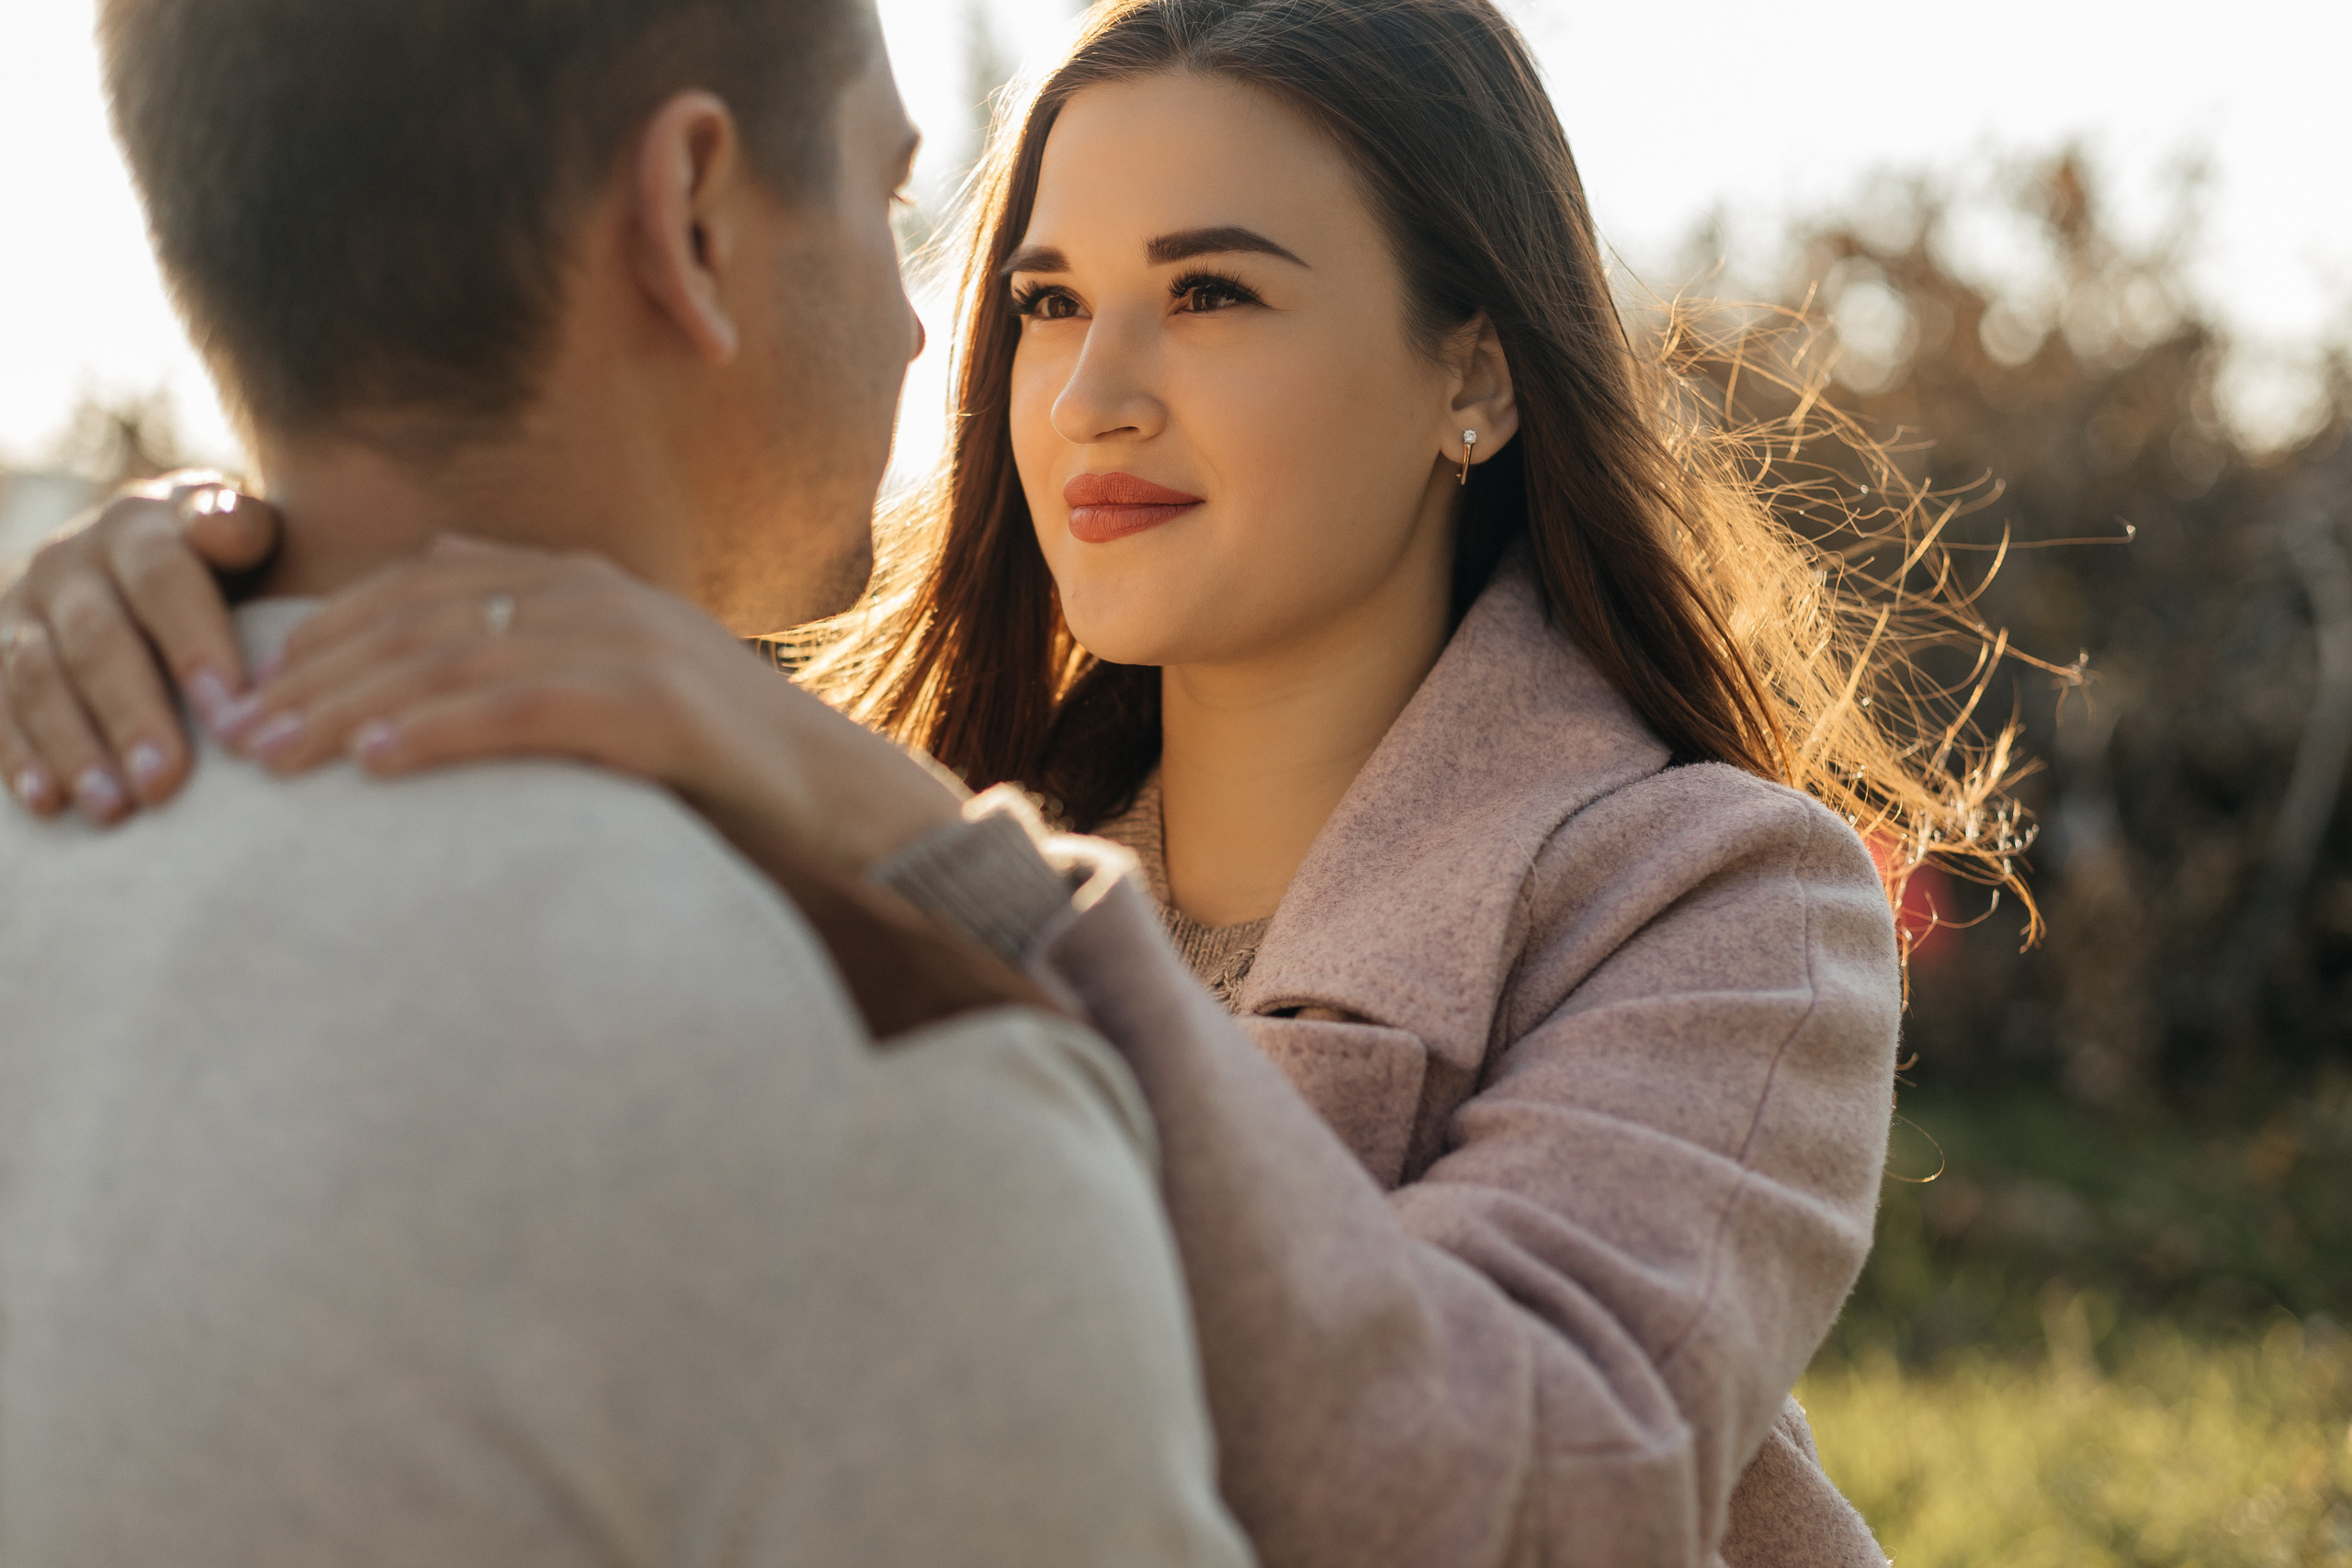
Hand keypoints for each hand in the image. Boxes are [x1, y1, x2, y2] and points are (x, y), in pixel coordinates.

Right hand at [0, 472, 279, 821]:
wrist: (153, 561)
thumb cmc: (229, 562)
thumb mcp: (245, 532)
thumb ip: (239, 529)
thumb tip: (224, 528)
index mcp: (140, 524)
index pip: (164, 582)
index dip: (196, 649)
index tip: (231, 720)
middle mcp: (70, 559)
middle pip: (97, 640)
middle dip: (131, 715)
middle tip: (166, 783)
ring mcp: (22, 606)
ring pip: (35, 677)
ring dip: (73, 747)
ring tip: (114, 809)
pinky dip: (16, 754)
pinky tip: (47, 803)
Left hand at [223, 533, 964, 874]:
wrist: (838, 798)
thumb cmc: (716, 759)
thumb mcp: (613, 679)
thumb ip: (532, 629)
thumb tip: (443, 572)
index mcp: (576, 581)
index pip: (418, 587)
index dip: (324, 633)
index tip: (248, 690)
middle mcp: (595, 594)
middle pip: (420, 619)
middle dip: (315, 675)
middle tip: (234, 737)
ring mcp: (631, 642)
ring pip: (457, 658)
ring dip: (354, 707)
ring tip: (278, 757)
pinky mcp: (660, 706)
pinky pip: (529, 709)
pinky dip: (447, 731)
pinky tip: (383, 764)